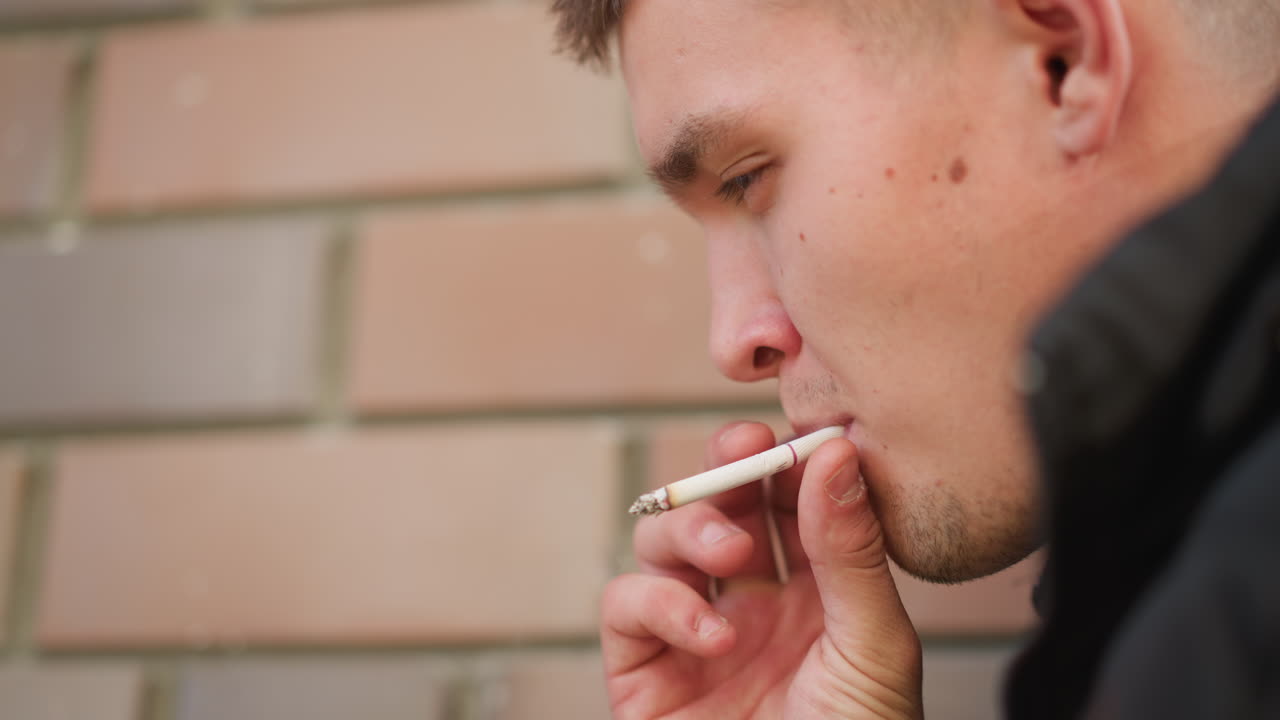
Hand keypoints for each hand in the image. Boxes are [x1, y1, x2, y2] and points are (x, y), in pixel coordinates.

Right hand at [602, 421, 921, 718]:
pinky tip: (712, 634)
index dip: (786, 457)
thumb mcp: (873, 647)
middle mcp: (754, 605)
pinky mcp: (644, 671)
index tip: (792, 431)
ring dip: (692, 529)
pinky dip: (661, 603)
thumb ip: (850, 551)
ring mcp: (694, 634)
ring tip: (730, 559)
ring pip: (664, 539)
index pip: (791, 501)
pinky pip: (626, 604)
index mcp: (818, 594)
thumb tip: (836, 453)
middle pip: (721, 506)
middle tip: (744, 452)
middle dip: (727, 470)